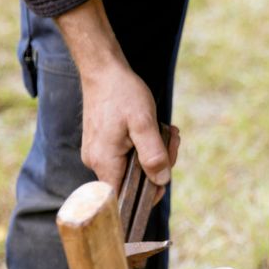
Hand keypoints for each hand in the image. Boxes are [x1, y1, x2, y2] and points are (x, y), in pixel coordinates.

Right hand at [80, 61, 179, 197]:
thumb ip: (153, 155)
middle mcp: (97, 163)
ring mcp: (98, 155)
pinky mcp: (102, 146)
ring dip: (154, 153)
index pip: (123, 200)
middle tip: (171, 141)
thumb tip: (162, 181)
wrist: (103, 69)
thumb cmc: (122, 93)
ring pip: (133, 168)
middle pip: (132, 183)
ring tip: (166, 131)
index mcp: (105, 163)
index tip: (163, 179)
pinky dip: (143, 147)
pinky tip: (153, 130)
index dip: (147, 196)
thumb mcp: (143, 123)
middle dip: (157, 166)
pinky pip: (127, 157)